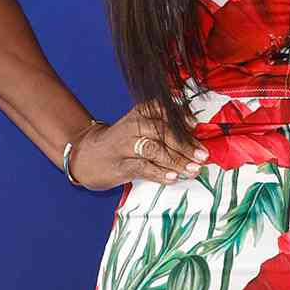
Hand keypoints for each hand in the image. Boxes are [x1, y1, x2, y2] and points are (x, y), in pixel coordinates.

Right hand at [69, 105, 207, 191]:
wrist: (87, 156)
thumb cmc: (123, 143)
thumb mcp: (141, 128)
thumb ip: (166, 130)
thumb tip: (196, 142)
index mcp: (141, 113)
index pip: (164, 112)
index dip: (182, 119)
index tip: (196, 127)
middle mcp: (133, 126)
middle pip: (163, 132)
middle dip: (185, 145)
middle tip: (202, 156)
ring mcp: (126, 146)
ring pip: (155, 150)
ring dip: (177, 161)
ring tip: (193, 169)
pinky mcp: (120, 165)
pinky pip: (143, 168)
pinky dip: (160, 173)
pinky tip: (173, 177)